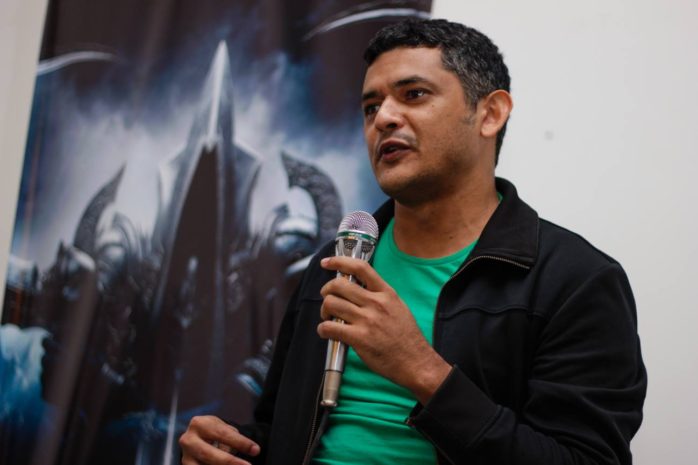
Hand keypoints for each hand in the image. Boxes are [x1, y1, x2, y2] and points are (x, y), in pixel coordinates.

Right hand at [179, 415, 259, 464]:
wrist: (199, 438)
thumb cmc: (215, 433)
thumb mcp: (224, 429)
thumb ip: (233, 439)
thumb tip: (251, 450)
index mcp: (199, 424)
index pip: (222, 433)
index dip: (240, 442)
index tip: (256, 450)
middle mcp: (188, 440)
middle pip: (209, 454)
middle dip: (230, 461)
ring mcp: (185, 456)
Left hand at [318, 256, 451, 403]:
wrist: (415, 362)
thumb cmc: (407, 337)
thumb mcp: (398, 306)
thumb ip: (379, 295)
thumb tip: (356, 287)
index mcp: (386, 293)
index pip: (360, 267)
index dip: (339, 261)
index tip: (327, 263)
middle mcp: (376, 303)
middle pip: (339, 285)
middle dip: (326, 290)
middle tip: (327, 299)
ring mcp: (367, 321)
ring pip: (331, 304)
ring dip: (324, 310)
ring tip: (329, 318)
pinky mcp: (359, 339)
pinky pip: (330, 327)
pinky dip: (323, 329)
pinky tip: (327, 332)